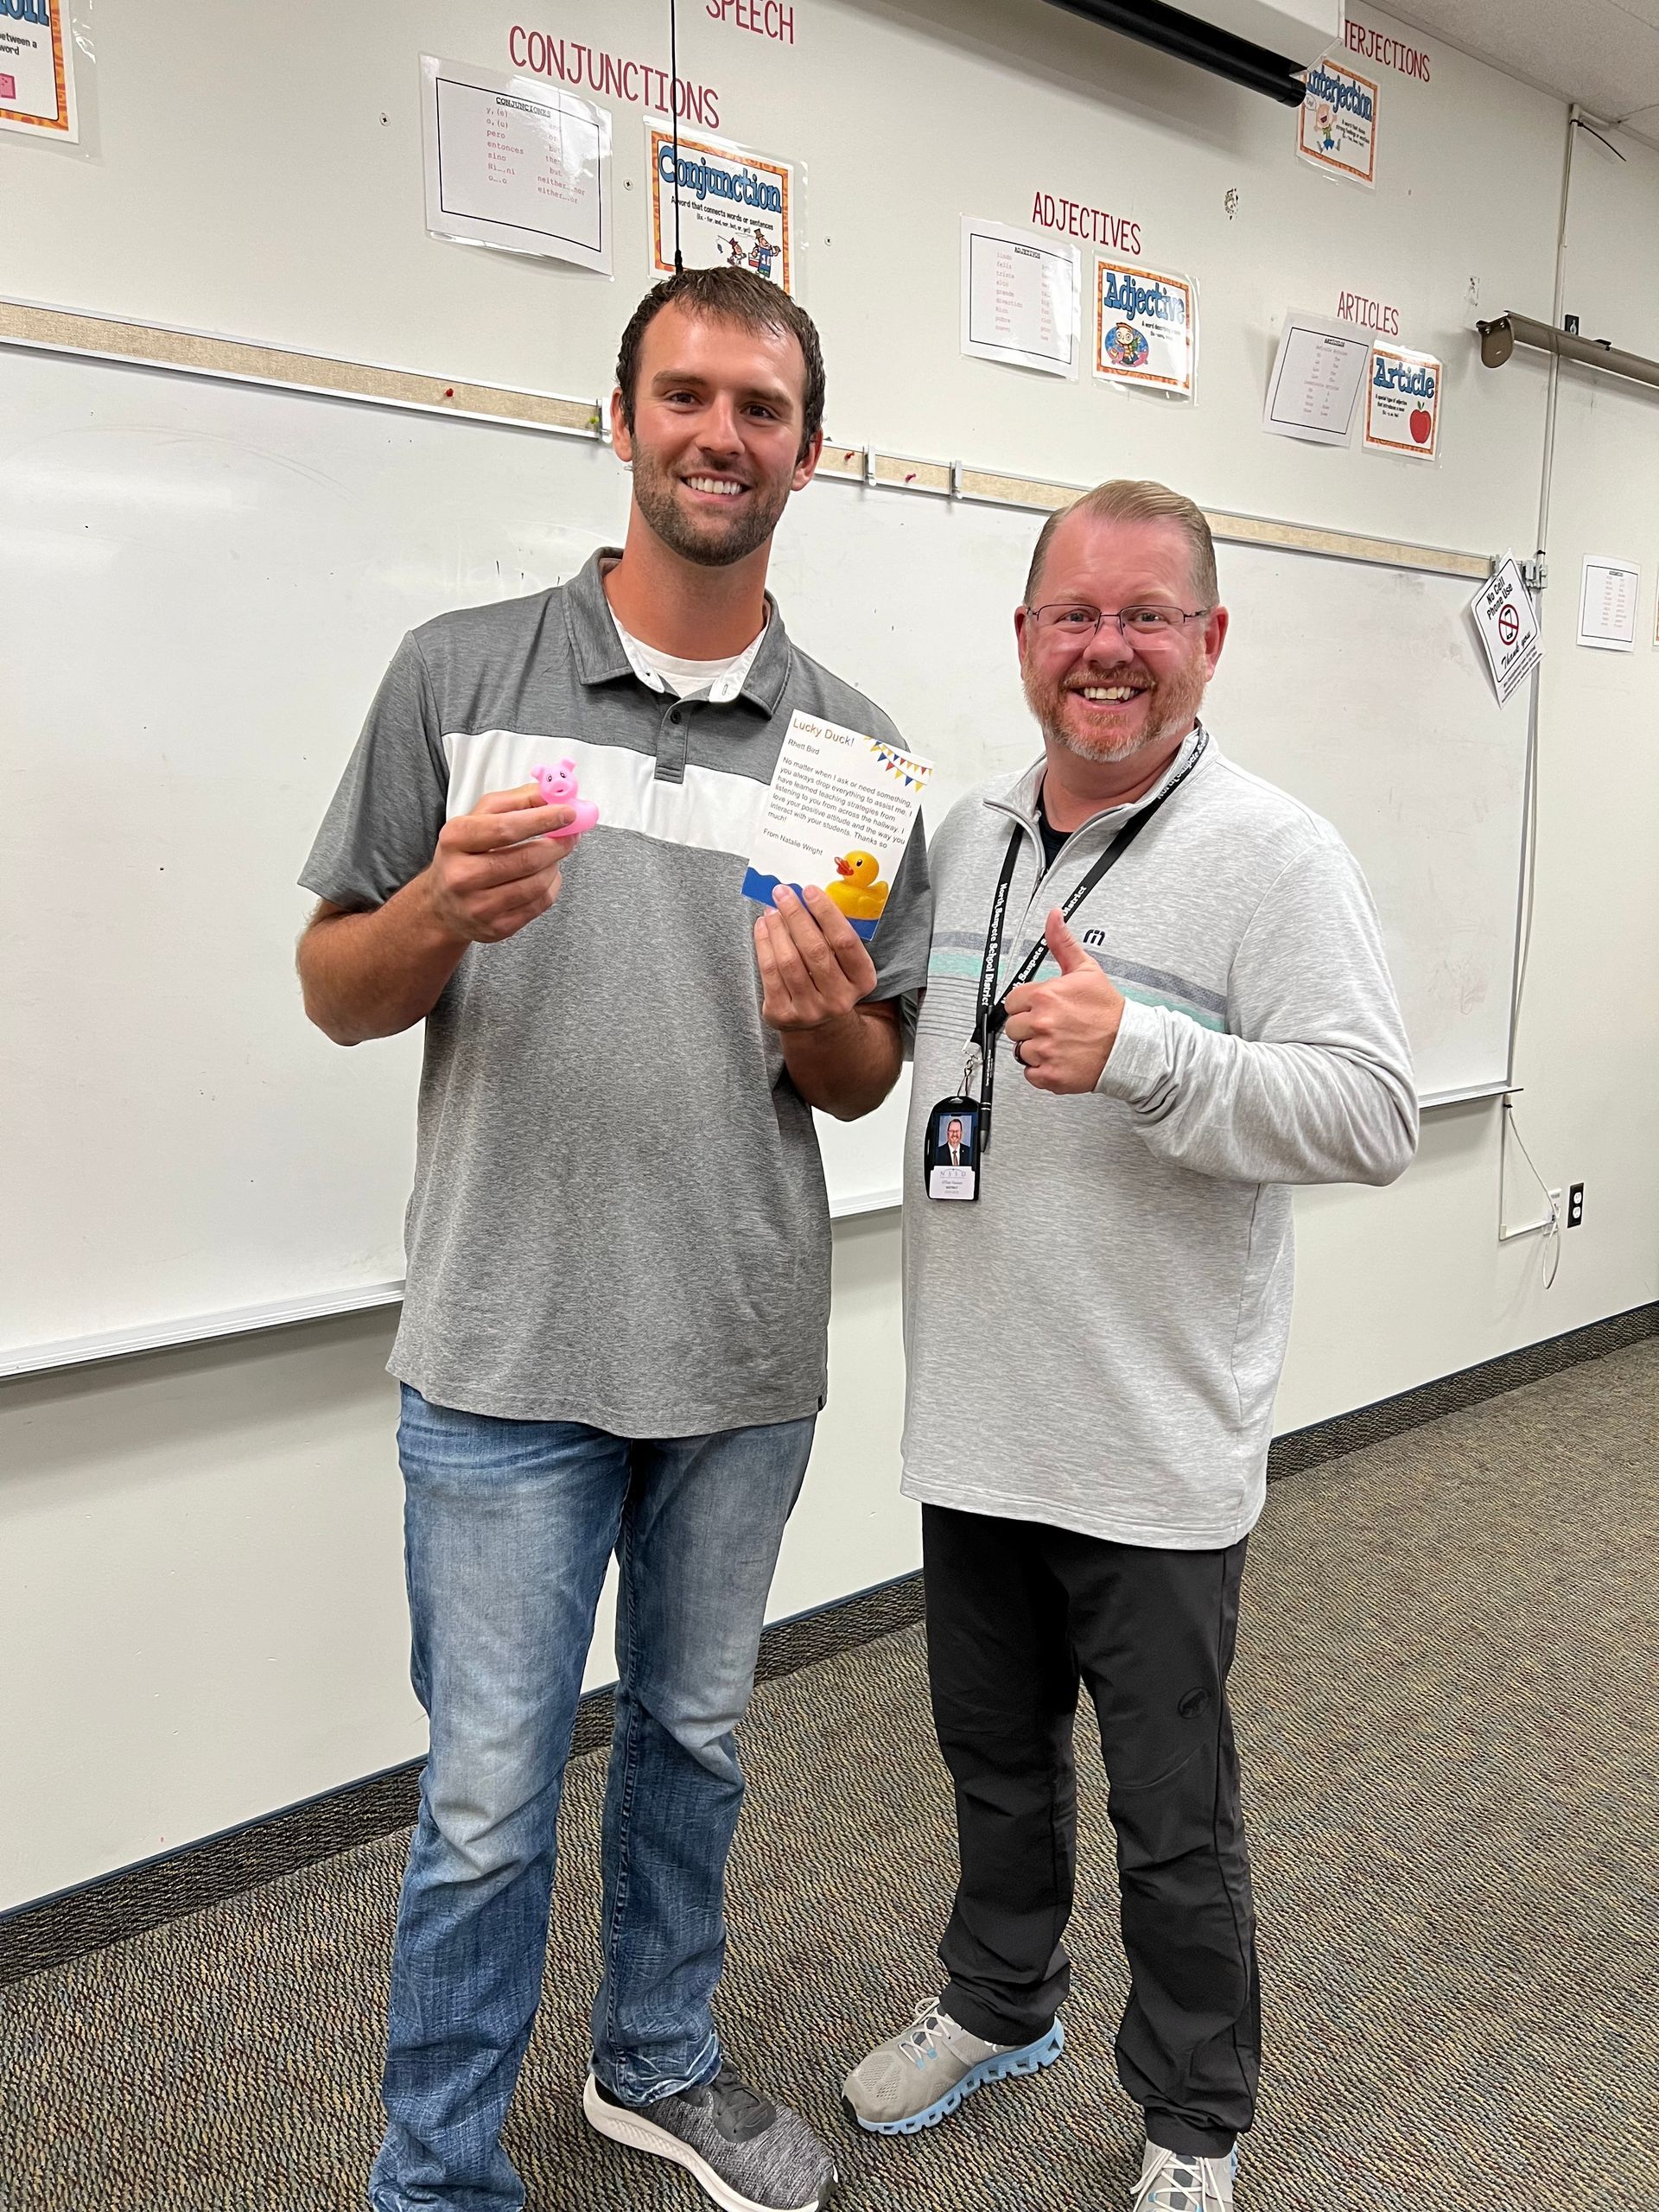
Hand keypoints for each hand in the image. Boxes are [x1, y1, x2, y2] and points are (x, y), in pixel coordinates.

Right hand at [419, 784, 579, 944]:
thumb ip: (516, 801)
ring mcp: (478, 906)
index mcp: (456, 839)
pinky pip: (539, 904)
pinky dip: (551, 886)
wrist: (443, 903)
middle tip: (572, 833)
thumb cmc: (465, 853)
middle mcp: (462, 875)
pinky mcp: (496, 928)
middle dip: (558, 844)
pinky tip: (544, 875)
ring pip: (537, 884)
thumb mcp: (479, 818)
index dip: (543, 820)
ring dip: (554, 865)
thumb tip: (553, 795)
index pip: (506, 829)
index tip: (568, 812)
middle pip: (526, 859)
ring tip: (553, 854)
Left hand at [754, 883, 878, 1032]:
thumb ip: (833, 935)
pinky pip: (770, 973)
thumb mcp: (844, 962)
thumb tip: (806, 896)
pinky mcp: (783, 1015)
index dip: (826, 913)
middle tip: (782, 893)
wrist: (818, 1024)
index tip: (809, 890)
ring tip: (771, 910)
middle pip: (815, 949)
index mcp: (862, 980)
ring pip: (789, 961)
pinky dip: (763, 944)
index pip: (845, 941)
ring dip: (777, 929)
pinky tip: (762, 927)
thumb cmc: (830, 980)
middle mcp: (839, 999)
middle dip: (796, 915)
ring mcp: (811, 1010)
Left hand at [1001, 909, 1124, 1092]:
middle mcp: (1042, 1023)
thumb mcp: (1086, 970)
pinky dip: (1042, 1070)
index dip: (1027, 1005)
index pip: (1013, 1001)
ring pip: (1020, 1051)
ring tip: (1059, 1042)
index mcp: (1046, 997)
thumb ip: (1062, 943)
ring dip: (1035, 1049)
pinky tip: (1059, 1059)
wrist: (1129, 1045)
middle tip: (1052, 1026)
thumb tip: (1054, 916)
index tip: (1042, 1008)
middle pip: (1013, 1027)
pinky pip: (1030, 1074)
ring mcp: (1044, 1051)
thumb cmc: (1108, 1011)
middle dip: (1029, 1027)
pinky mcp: (1049, 1075)